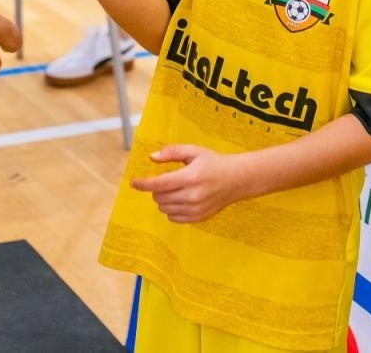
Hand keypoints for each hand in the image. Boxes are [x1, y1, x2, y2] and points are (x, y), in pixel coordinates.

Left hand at [129, 144, 246, 222]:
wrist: (237, 180)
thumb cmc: (214, 163)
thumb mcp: (194, 151)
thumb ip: (172, 152)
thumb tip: (152, 157)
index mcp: (190, 177)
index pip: (159, 184)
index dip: (143, 183)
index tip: (133, 182)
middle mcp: (192, 195)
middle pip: (159, 197)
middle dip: (156, 189)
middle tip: (166, 180)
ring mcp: (195, 209)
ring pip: (164, 208)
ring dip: (163, 199)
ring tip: (175, 189)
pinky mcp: (198, 218)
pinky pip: (173, 218)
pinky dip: (171, 209)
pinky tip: (180, 199)